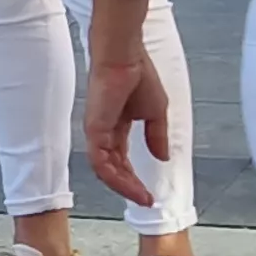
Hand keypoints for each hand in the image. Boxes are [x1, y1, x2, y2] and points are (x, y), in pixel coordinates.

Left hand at [82, 48, 168, 207]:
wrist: (126, 55)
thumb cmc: (138, 74)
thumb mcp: (155, 112)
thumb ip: (156, 136)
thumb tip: (162, 157)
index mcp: (114, 127)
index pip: (120, 160)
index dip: (133, 178)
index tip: (149, 193)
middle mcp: (102, 132)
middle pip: (112, 169)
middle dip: (129, 187)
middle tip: (146, 200)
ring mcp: (96, 132)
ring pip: (105, 170)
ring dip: (124, 186)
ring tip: (142, 197)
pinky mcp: (93, 129)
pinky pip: (101, 162)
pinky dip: (115, 177)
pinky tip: (131, 186)